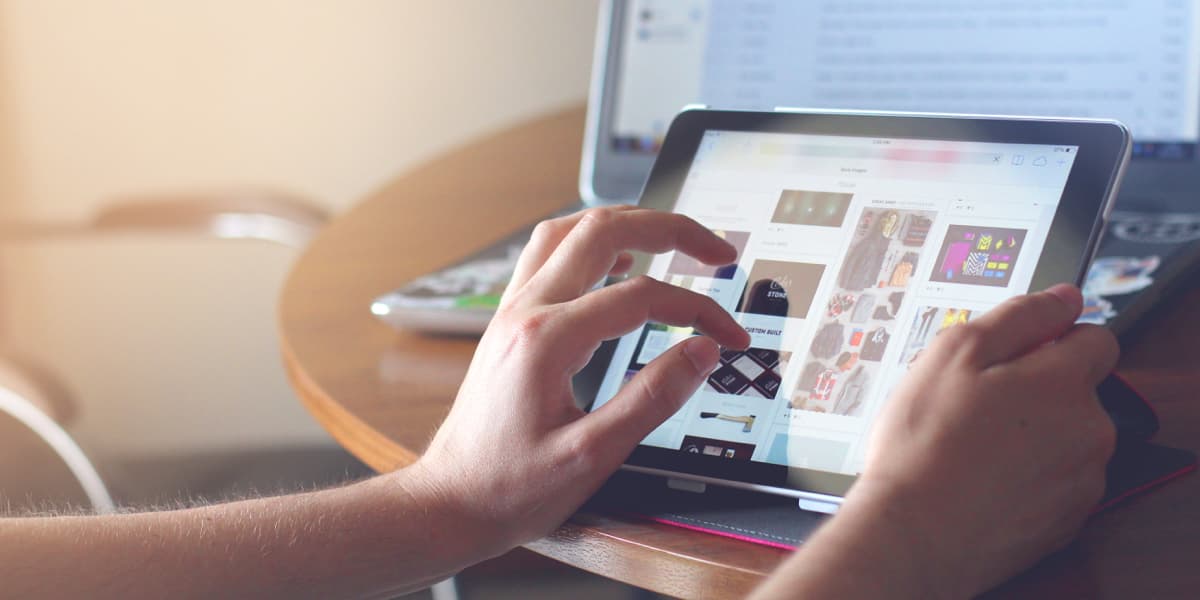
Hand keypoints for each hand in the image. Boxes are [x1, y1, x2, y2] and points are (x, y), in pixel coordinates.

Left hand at [413, 206, 749, 555]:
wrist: (449, 502)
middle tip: (717, 251)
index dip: (698, 308)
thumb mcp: (591, 457)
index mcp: (546, 340)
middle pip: (602, 230)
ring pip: (569, 230)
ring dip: (627, 224)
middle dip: (669, 229)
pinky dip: (591, 243)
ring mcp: (512, 312)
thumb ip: (651, 399)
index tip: (728, 335)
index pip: (641, 296)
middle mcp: (524, 311)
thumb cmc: (509, 488)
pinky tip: (617, 262)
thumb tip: (700, 353)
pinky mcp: (509, 323)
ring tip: (671, 238)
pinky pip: (548, 255)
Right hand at [754, 285, 1118, 598]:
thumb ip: (1018, 317)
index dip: (1051, 338)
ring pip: (1067, 437)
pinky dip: (1029, 475)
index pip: (1095, 337)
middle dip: (1036, 389)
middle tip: (975, 402)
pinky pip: (1056, 480)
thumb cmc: (925, 444)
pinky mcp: (1067, 519)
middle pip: (1078, 390)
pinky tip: (983, 477)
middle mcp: (1090, 430)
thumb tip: (1063, 298)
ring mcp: (1082, 479)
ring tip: (973, 444)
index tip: (1013, 354)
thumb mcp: (953, 354)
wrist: (914, 533)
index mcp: (1065, 382)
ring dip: (1033, 433)